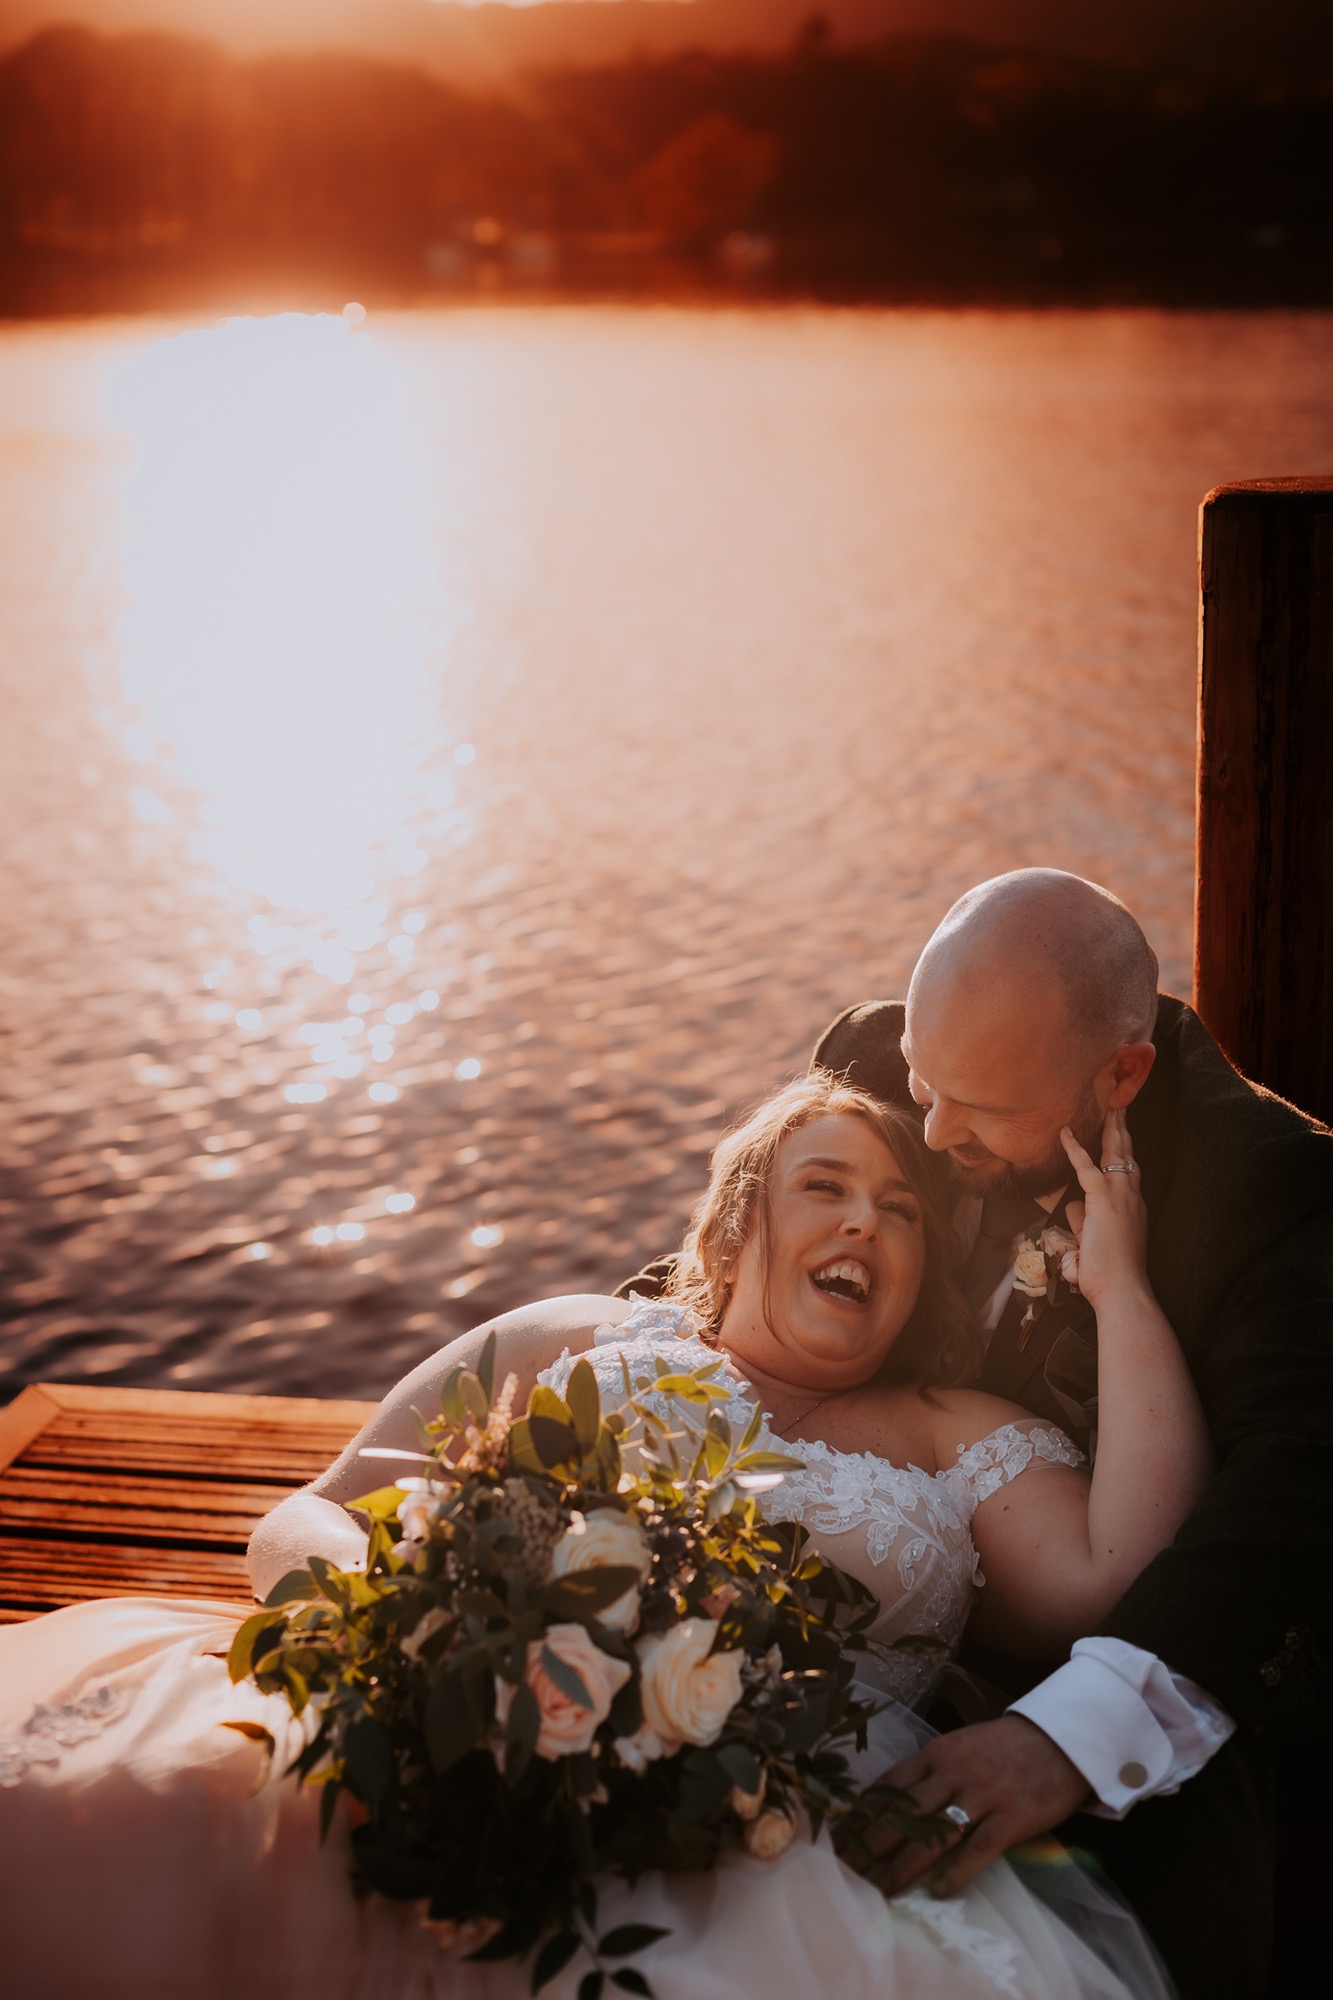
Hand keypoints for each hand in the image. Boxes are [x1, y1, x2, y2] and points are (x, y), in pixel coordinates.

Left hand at [860, 1716, 1091, 1898]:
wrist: (1060, 1738)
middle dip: (870, 1844)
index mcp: (937, 1754)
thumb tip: (891, 1800)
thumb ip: (930, 1771)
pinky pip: (978, 1848)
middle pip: (903, 1813)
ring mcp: (983, 1795)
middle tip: (845, 1871)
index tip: (838, 1836)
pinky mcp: (1012, 1817)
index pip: (889, 1785)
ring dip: (903, 1865)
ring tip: (880, 1889)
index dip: (861, 1813)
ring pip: (933, 1834)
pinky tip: (938, 1890)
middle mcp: (954, 1773)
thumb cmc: (1004, 1746)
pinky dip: (956, 1871)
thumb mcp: (960, 1746)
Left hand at [1060, 1108, 1148, 1312]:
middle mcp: (1131, 1197)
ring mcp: (1120, 1197)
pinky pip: (1086, 1167)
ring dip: (1110, 1128)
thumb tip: (1073, 1206)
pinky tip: (1065, 1132)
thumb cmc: (1110, 1273)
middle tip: (1119, 1105)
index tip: (1120, 1133)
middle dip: (1122, 1129)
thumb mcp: (1095, 1241)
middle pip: (1127, 1154)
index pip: (1127, 1171)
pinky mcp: (1103, 1201)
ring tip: (1108, 1105)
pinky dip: (1074, 1149)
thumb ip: (1085, 1220)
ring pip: (1114, 1153)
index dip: (1123, 1150)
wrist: (1123, 1291)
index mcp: (1132, 1207)